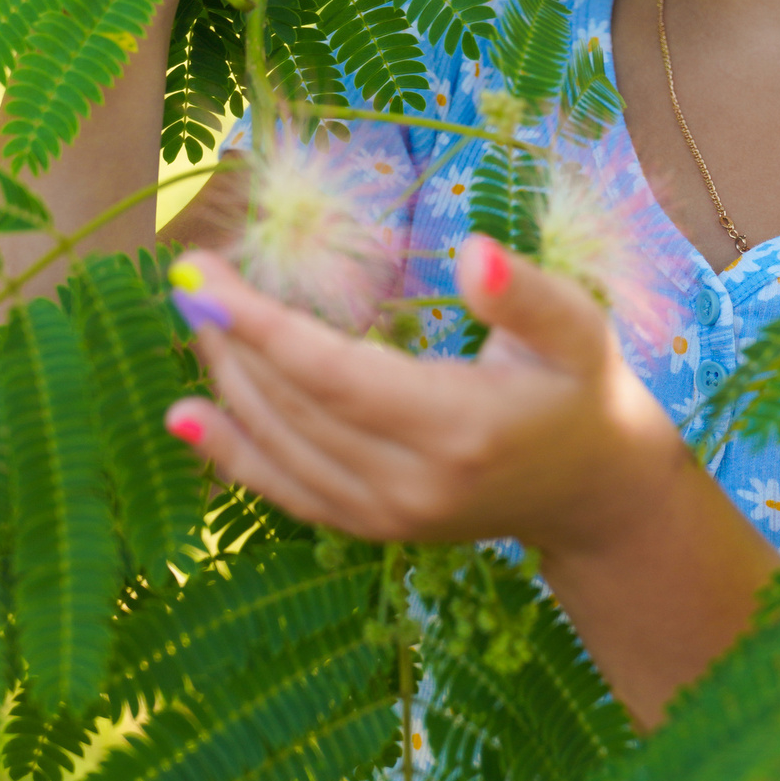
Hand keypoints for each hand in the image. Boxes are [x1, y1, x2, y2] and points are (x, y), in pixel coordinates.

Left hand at [162, 235, 693, 555]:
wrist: (594, 492)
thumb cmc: (580, 389)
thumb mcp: (579, 329)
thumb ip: (526, 295)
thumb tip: (472, 251)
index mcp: (459, 426)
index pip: (332, 374)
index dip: (260, 324)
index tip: (204, 275)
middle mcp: (412, 483)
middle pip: (292, 407)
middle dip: (230, 339)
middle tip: (191, 277)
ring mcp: (387, 515)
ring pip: (279, 446)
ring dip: (227, 379)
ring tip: (198, 316)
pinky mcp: (372, 529)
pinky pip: (286, 489)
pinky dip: (231, 453)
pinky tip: (185, 417)